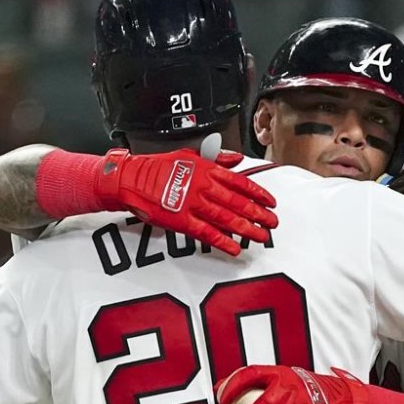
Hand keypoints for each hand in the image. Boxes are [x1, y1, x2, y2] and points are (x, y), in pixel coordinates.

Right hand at [95, 147, 277, 255]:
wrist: (131, 179)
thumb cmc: (157, 168)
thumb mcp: (189, 155)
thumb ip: (216, 158)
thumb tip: (236, 159)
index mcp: (207, 170)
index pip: (240, 182)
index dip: (258, 193)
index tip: (271, 202)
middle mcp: (203, 186)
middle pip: (238, 202)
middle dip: (258, 214)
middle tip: (272, 223)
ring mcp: (193, 204)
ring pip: (227, 218)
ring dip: (247, 229)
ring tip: (261, 236)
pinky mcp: (181, 221)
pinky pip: (206, 233)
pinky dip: (222, 241)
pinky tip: (235, 248)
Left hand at [215, 365, 371, 403]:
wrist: (341, 396)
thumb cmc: (306, 389)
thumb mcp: (282, 379)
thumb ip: (256, 383)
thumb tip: (220, 387)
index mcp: (278, 373)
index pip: (249, 374)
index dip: (232, 386)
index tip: (221, 399)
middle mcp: (288, 385)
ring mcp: (301, 403)